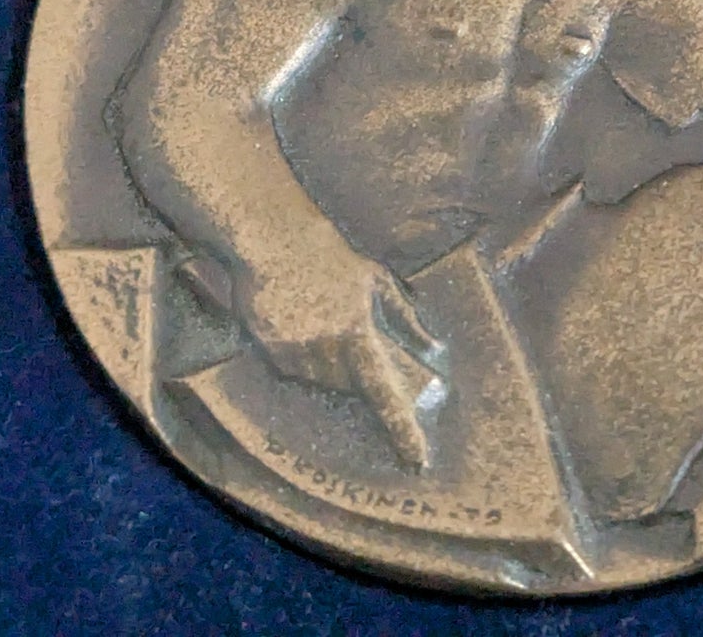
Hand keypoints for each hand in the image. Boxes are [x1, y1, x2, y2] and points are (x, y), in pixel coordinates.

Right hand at [236, 252, 443, 469]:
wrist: (274, 242)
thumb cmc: (331, 260)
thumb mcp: (376, 280)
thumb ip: (405, 316)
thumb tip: (432, 345)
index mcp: (358, 336)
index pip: (384, 394)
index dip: (402, 430)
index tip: (417, 460)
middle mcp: (327, 352)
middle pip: (349, 386)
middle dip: (354, 369)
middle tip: (343, 328)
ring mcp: (296, 355)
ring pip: (320, 379)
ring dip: (324, 361)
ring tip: (316, 316)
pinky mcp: (270, 354)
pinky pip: (292, 370)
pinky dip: (298, 355)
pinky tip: (295, 321)